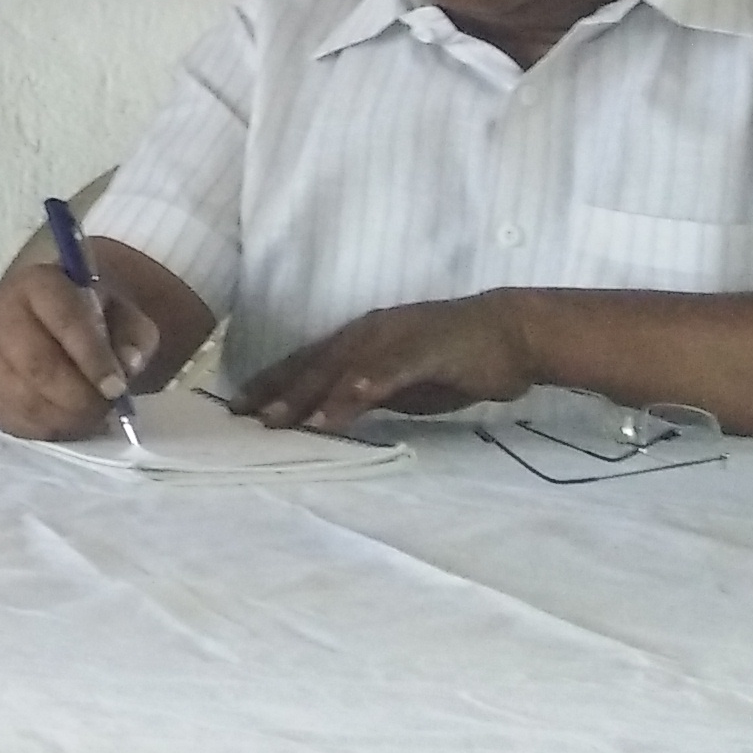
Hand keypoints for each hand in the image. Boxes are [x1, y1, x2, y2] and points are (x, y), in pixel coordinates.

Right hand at [0, 254, 166, 440]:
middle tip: (105, 408)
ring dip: (65, 417)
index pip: (64, 319)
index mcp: (38, 284)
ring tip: (91, 416)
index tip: (117, 388)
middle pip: (36, 364)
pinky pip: (13, 420)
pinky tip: (69, 422)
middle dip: (78, 395)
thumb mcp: (122, 314)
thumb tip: (127, 363)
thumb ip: (133, 335)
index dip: (93, 357)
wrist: (50, 323)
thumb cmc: (89, 317)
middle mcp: (1, 313)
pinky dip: (47, 429)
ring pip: (23, 398)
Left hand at [235, 293, 539, 430]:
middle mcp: (370, 332)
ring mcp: (395, 339)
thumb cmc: (459, 359)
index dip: (273, 382)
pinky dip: (359, 390)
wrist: (513, 333)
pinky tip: (337, 409)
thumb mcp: (403, 383)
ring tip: (279, 420)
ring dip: (308, 395)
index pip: (307, 361)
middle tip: (242, 416)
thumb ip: (369, 393)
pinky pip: (386, 373)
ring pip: (342, 368)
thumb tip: (334, 415)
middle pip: (314, 364)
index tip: (239, 406)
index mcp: (363, 337)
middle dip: (276, 391)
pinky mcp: (424, 351)